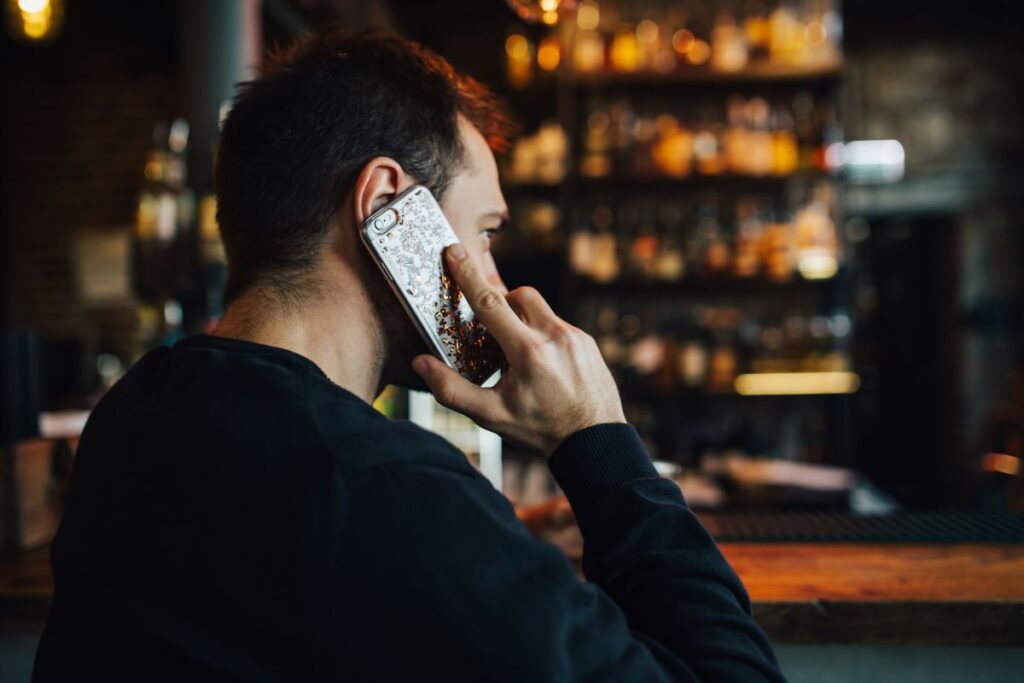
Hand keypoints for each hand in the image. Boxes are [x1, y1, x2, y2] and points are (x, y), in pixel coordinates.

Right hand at [412, 244, 625, 456]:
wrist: (595, 444)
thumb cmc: (540, 431)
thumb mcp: (491, 416)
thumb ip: (452, 389)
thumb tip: (421, 363)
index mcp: (527, 352)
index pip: (490, 303)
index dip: (468, 275)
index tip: (453, 251)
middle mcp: (554, 337)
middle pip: (519, 295)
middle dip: (502, 303)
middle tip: (494, 333)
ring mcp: (576, 337)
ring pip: (541, 309)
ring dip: (523, 321)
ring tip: (519, 356)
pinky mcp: (589, 343)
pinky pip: (559, 325)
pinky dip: (543, 335)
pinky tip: (544, 366)